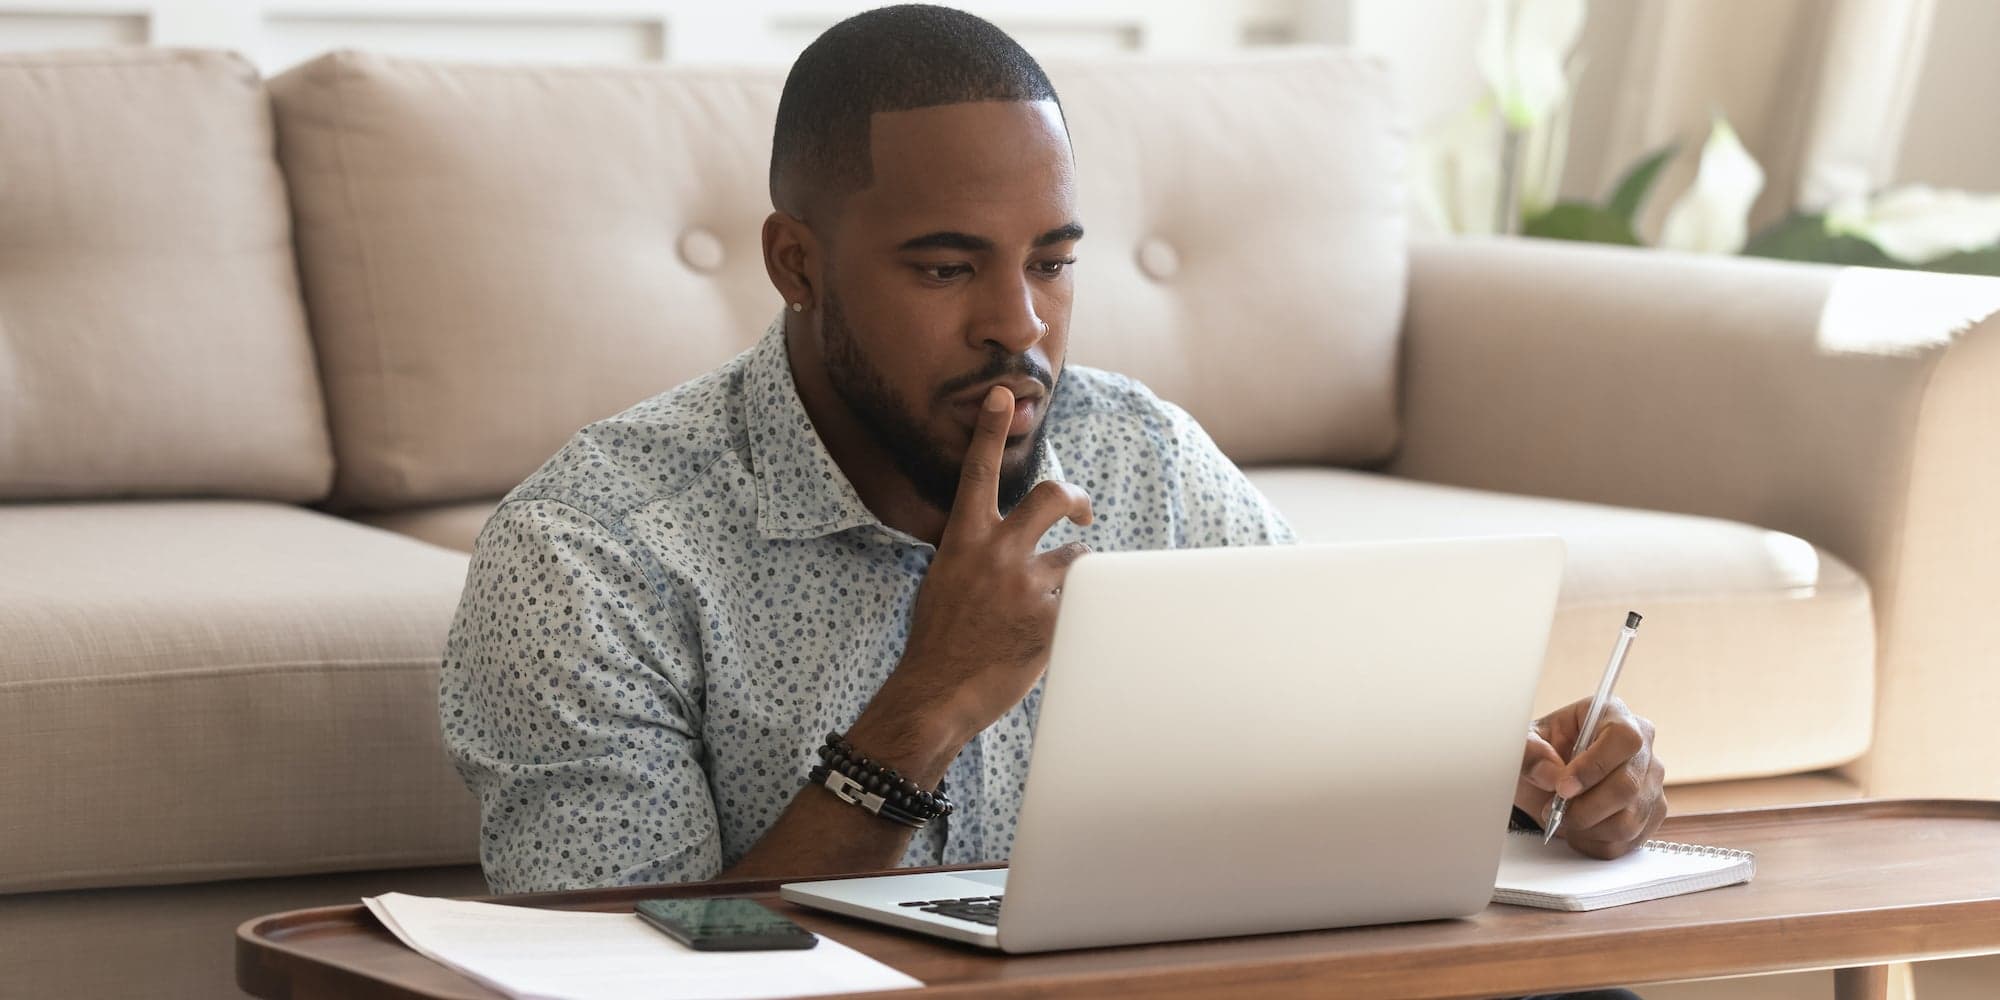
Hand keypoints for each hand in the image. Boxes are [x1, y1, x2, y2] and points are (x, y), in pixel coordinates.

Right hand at [885, 385, 1093, 742]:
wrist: (936, 693)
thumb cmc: (939, 642)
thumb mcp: (945, 582)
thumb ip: (976, 555)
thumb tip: (1006, 545)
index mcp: (964, 541)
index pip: (978, 472)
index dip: (990, 430)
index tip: (1002, 394)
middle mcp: (997, 554)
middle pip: (1052, 496)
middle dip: (1075, 498)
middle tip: (1081, 513)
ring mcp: (1026, 585)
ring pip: (1077, 561)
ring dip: (1074, 579)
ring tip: (1056, 606)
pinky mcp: (1051, 620)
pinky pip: (1083, 604)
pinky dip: (1076, 618)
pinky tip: (1052, 639)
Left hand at [1516, 696, 1666, 858]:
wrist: (1549, 778)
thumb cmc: (1542, 753)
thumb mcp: (1524, 743)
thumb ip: (1530, 753)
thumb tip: (1551, 775)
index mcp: (1613, 715)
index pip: (1623, 739)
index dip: (1594, 767)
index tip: (1563, 788)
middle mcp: (1642, 747)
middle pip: (1628, 786)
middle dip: (1585, 807)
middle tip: (1554, 811)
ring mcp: (1651, 782)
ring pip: (1630, 819)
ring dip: (1589, 828)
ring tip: (1563, 820)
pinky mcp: (1652, 813)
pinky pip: (1630, 840)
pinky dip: (1598, 843)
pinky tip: (1578, 832)